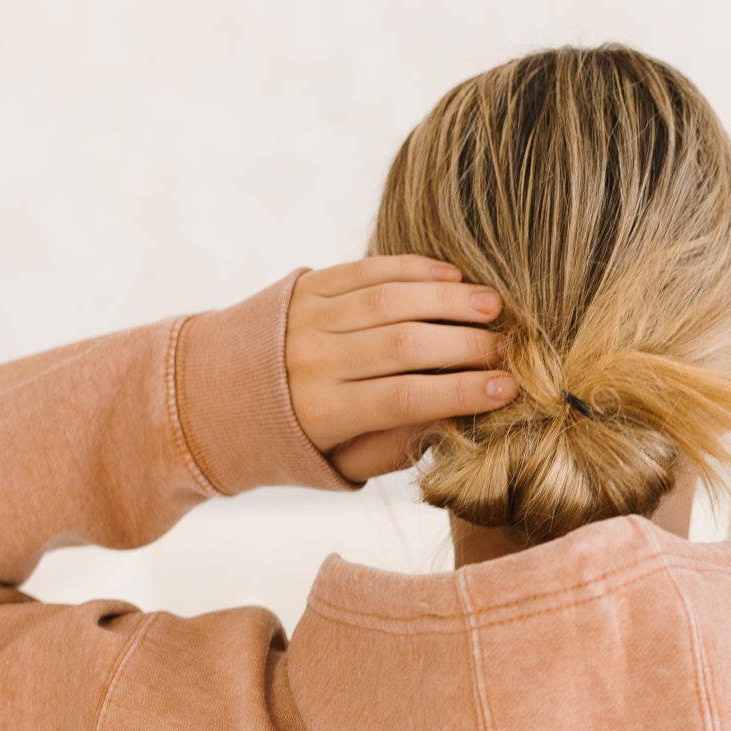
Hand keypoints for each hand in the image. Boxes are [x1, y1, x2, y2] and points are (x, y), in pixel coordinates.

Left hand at [286, 257, 514, 483]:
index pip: (405, 398)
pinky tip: (452, 277)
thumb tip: (458, 418)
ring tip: (493, 306)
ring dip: (449, 300)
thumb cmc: (301, 437)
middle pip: (403, 345)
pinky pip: (367, 270)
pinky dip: (414, 269)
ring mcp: (308, 318)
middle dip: (465, 345)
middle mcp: (313, 361)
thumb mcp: (344, 461)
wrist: (222, 393)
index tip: (507, 389)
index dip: (461, 392)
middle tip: (508, 347)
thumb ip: (397, 445)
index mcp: (323, 413)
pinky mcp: (307, 285)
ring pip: (390, 300)